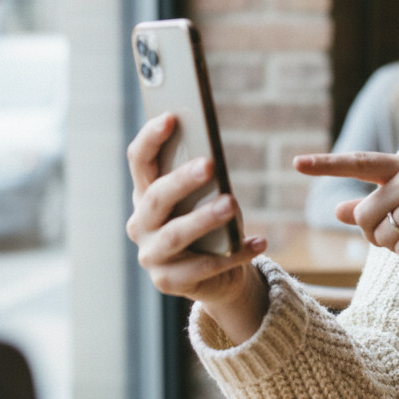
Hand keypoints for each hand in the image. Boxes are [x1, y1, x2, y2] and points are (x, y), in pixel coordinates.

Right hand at [126, 113, 267, 342]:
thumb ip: (203, 179)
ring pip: (176, 234)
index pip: (139, 161)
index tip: (171, 116)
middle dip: (182, 180)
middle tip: (209, 164)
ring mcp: (151, 255)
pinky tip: (259, 242)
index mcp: (145, 195)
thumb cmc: (209, 226)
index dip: (150, 138)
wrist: (216, 277)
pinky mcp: (168, 282)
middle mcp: (140, 224)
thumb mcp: (205, 198)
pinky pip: (203, 267)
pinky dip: (234, 253)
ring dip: (204, 218)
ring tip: (232, 204)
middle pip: (157, 197)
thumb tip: (213, 154)